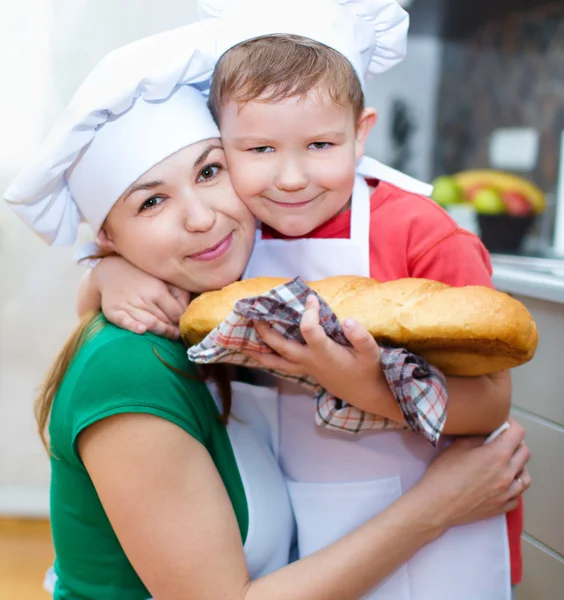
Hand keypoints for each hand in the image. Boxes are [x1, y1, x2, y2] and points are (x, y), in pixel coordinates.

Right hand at [92, 256, 189, 338]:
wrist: (113, 271)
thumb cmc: (143, 279)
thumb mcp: (164, 280)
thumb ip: (179, 294)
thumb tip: (188, 311)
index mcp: (158, 291)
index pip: (176, 314)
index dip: (182, 323)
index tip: (185, 327)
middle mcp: (144, 298)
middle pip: (165, 320)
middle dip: (173, 329)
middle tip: (178, 335)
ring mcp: (128, 305)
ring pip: (149, 323)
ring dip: (161, 332)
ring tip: (169, 336)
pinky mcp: (113, 311)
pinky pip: (124, 321)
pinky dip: (133, 326)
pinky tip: (142, 331)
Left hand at [244, 295, 399, 418]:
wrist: (368, 395)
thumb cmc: (370, 371)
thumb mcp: (372, 353)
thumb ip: (360, 337)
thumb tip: (347, 320)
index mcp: (326, 354)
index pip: (309, 330)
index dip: (309, 313)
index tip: (311, 299)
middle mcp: (311, 361)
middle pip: (282, 347)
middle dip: (267, 331)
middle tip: (254, 315)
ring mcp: (307, 368)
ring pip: (277, 361)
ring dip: (260, 351)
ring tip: (242, 343)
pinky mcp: (307, 372)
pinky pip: (282, 365)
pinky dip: (269, 359)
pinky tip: (260, 353)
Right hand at [415, 418, 530, 530]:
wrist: (436, 504)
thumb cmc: (443, 474)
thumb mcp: (458, 446)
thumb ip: (478, 436)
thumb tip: (488, 432)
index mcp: (497, 455)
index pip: (518, 433)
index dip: (512, 424)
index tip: (503, 423)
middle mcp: (507, 474)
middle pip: (525, 452)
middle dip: (516, 442)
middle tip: (502, 440)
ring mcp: (507, 493)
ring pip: (526, 476)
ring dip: (519, 466)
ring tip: (506, 463)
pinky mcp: (501, 507)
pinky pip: (518, 496)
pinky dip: (514, 487)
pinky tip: (503, 484)